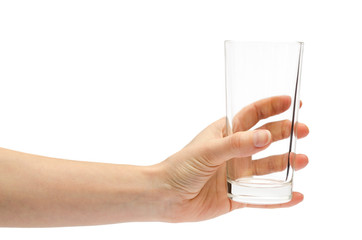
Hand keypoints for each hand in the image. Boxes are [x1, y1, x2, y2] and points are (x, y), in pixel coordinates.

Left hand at [157, 96, 308, 221]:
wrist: (166, 196)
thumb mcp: (209, 150)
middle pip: (265, 138)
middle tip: (303, 130)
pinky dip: (279, 197)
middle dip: (285, 133)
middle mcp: (235, 151)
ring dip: (287, 162)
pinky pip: (262, 196)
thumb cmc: (181, 167)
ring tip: (302, 160)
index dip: (271, 107)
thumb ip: (236, 144)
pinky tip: (295, 195)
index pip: (252, 115)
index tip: (292, 102)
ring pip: (268, 167)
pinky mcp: (237, 195)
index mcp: (226, 133)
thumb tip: (265, 136)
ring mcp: (237, 173)